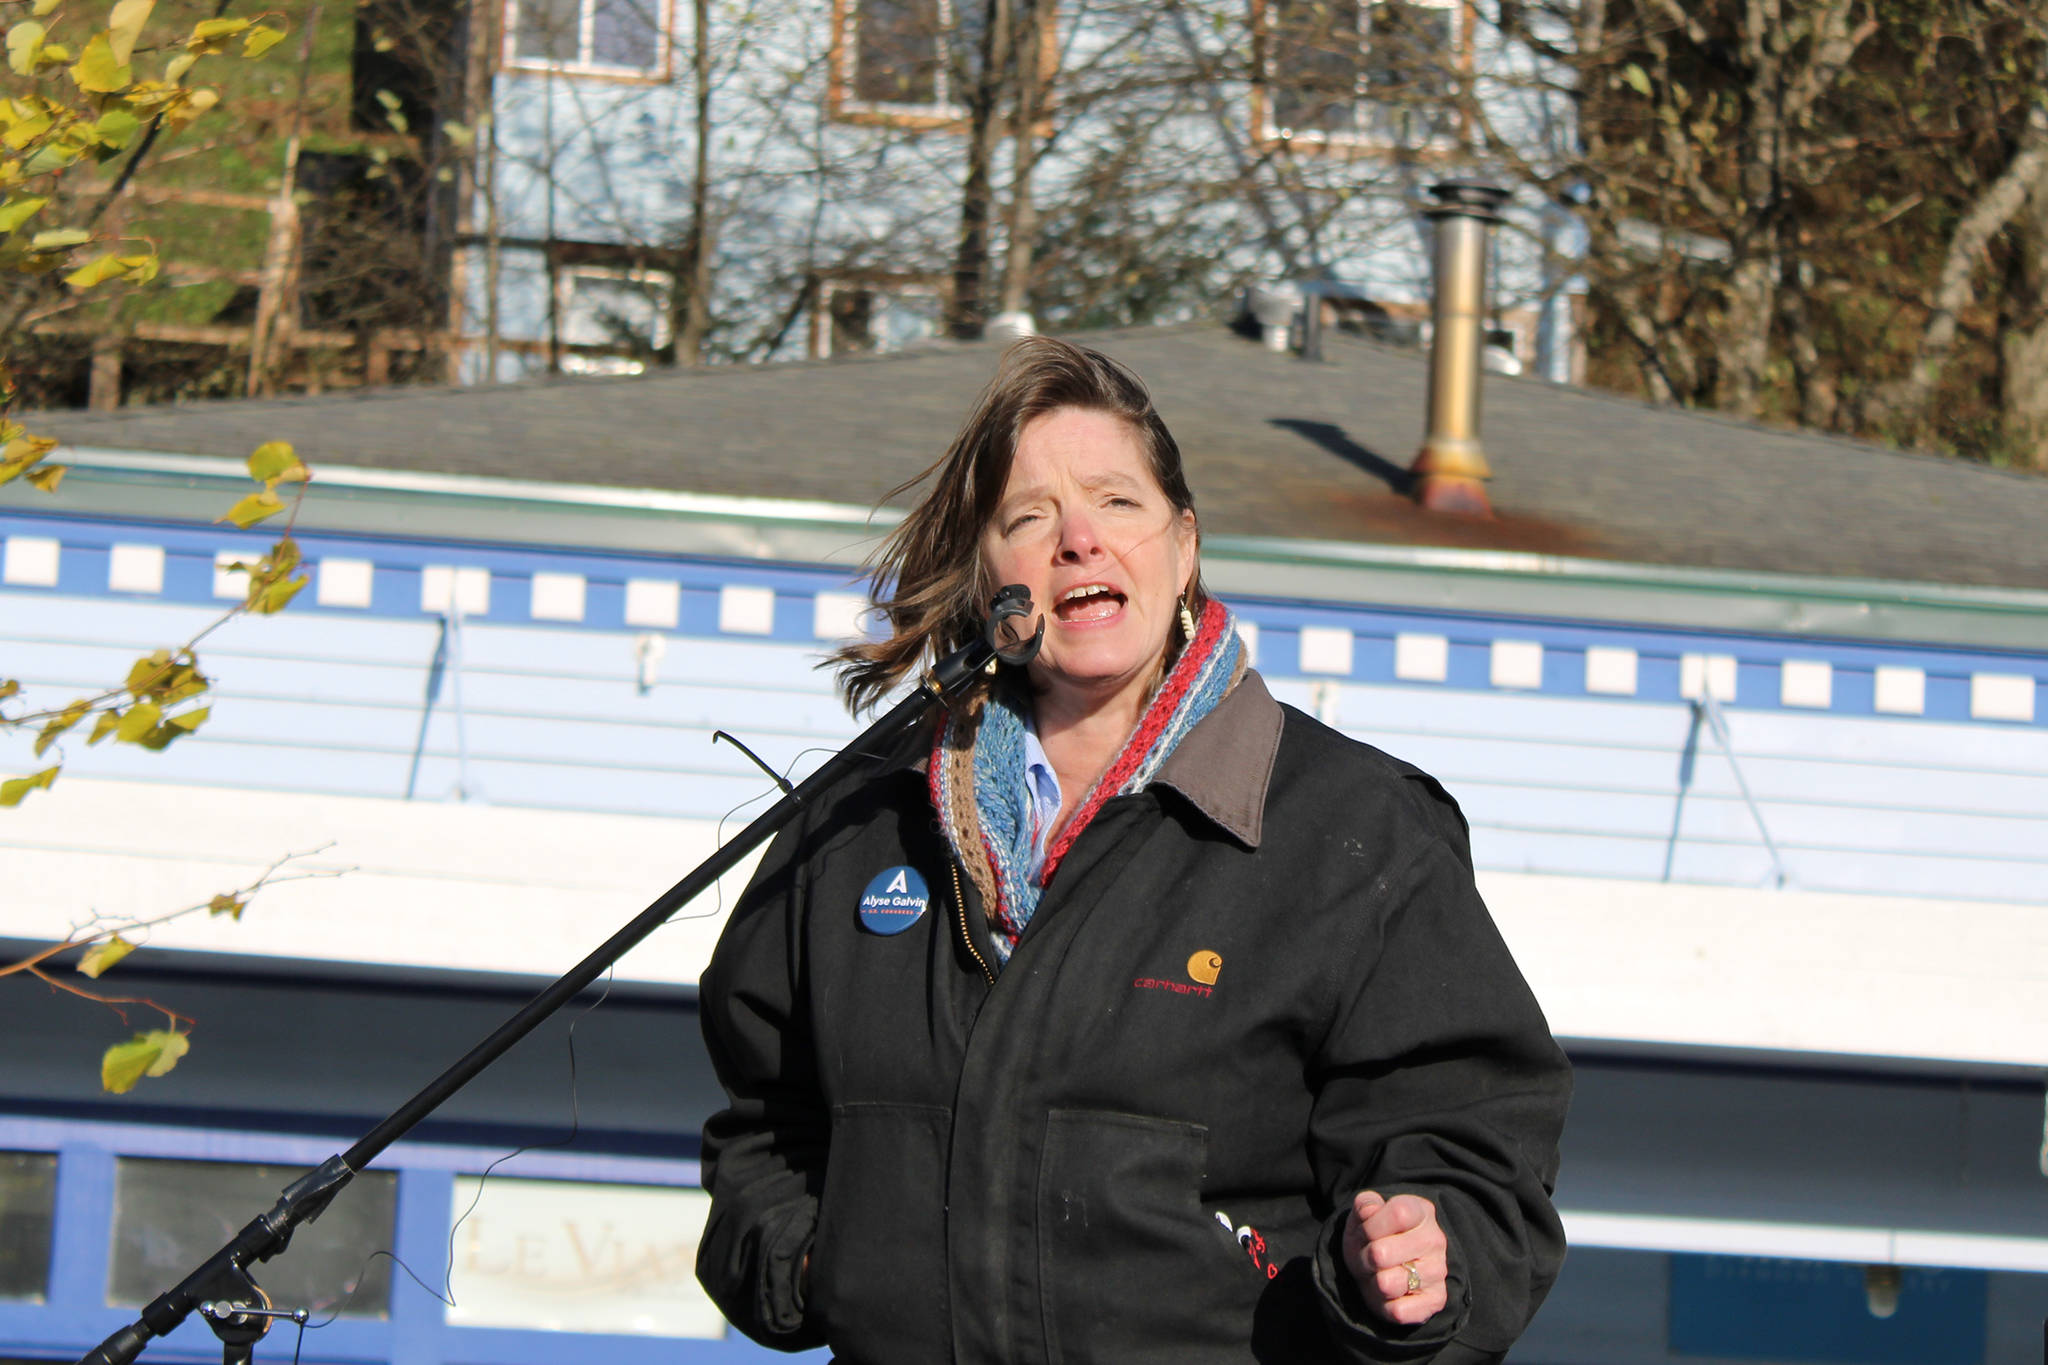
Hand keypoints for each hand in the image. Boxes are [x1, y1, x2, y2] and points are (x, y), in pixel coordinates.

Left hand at [1342, 1190, 1446, 1326]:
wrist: (1386, 1268)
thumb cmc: (1373, 1238)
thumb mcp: (1362, 1217)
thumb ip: (1364, 1206)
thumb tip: (1369, 1210)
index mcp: (1421, 1211)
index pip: (1398, 1213)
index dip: (1371, 1225)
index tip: (1366, 1231)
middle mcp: (1434, 1240)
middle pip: (1380, 1253)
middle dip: (1364, 1257)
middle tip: (1368, 1257)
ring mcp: (1437, 1271)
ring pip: (1385, 1284)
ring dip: (1372, 1282)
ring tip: (1378, 1274)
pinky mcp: (1436, 1300)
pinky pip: (1398, 1311)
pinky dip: (1384, 1305)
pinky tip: (1389, 1294)